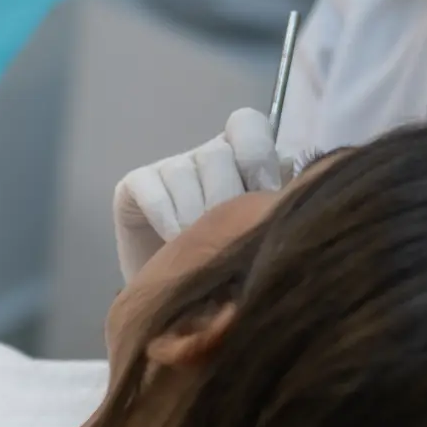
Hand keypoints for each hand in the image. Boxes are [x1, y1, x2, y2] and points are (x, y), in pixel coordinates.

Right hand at [112, 108, 284, 280]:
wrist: (180, 301)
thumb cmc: (229, 266)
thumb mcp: (261, 235)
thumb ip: (277, 207)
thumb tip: (293, 193)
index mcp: (244, 159)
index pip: (248, 125)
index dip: (256, 157)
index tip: (261, 195)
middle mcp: (206, 156)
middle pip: (217, 154)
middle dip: (225, 199)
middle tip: (227, 234)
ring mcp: (169, 168)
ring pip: (185, 171)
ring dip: (195, 216)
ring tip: (200, 247)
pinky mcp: (134, 185)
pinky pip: (153, 189)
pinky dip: (167, 217)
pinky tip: (173, 241)